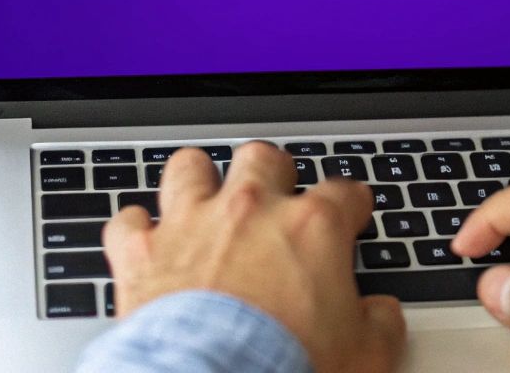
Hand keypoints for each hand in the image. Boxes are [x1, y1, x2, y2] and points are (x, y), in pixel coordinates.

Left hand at [102, 142, 405, 371]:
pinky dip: (135, 230)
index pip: (344, 192)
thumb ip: (379, 322)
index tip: (350, 216)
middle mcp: (250, 211)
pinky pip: (127, 221)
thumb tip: (383, 315)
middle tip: (276, 196)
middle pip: (264, 158)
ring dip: (197, 181)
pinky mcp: (141, 255)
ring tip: (203, 197)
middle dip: (272, 172)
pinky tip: (144, 242)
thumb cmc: (288, 370)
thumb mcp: (366, 354)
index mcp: (312, 228)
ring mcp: (191, 226)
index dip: (351, 205)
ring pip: (190, 168)